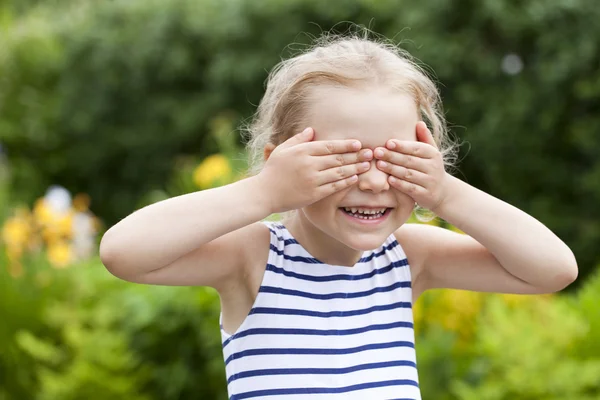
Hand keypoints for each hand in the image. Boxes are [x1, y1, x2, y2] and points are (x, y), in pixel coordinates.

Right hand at [257, 127, 372, 212]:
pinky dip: (346, 182)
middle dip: (356, 156)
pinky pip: (334, 187)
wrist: (264, 193)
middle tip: (370, 153)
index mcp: (302, 151)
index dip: (346, 145)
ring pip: (339, 172)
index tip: (358, 143)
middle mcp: (309, 164)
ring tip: (367, 166)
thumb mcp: (283, 150)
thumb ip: (298, 139)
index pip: (329, 146)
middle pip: (338, 158)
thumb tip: (312, 130)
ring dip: (355, 168)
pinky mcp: (313, 194)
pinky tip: (355, 178)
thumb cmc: (273, 170)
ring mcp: (312, 180)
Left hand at [374, 121, 448, 210]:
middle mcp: (433, 167)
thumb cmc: (430, 167)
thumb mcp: (431, 152)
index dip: (402, 145)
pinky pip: (410, 188)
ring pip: (408, 174)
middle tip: (377, 152)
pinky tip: (388, 179)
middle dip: (392, 156)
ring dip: (393, 169)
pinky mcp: (425, 194)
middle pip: (410, 160)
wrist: (443, 192)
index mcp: (433, 154)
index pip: (417, 148)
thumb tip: (419, 122)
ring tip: (379, 164)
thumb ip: (425, 138)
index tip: (388, 142)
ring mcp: (430, 181)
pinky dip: (399, 184)